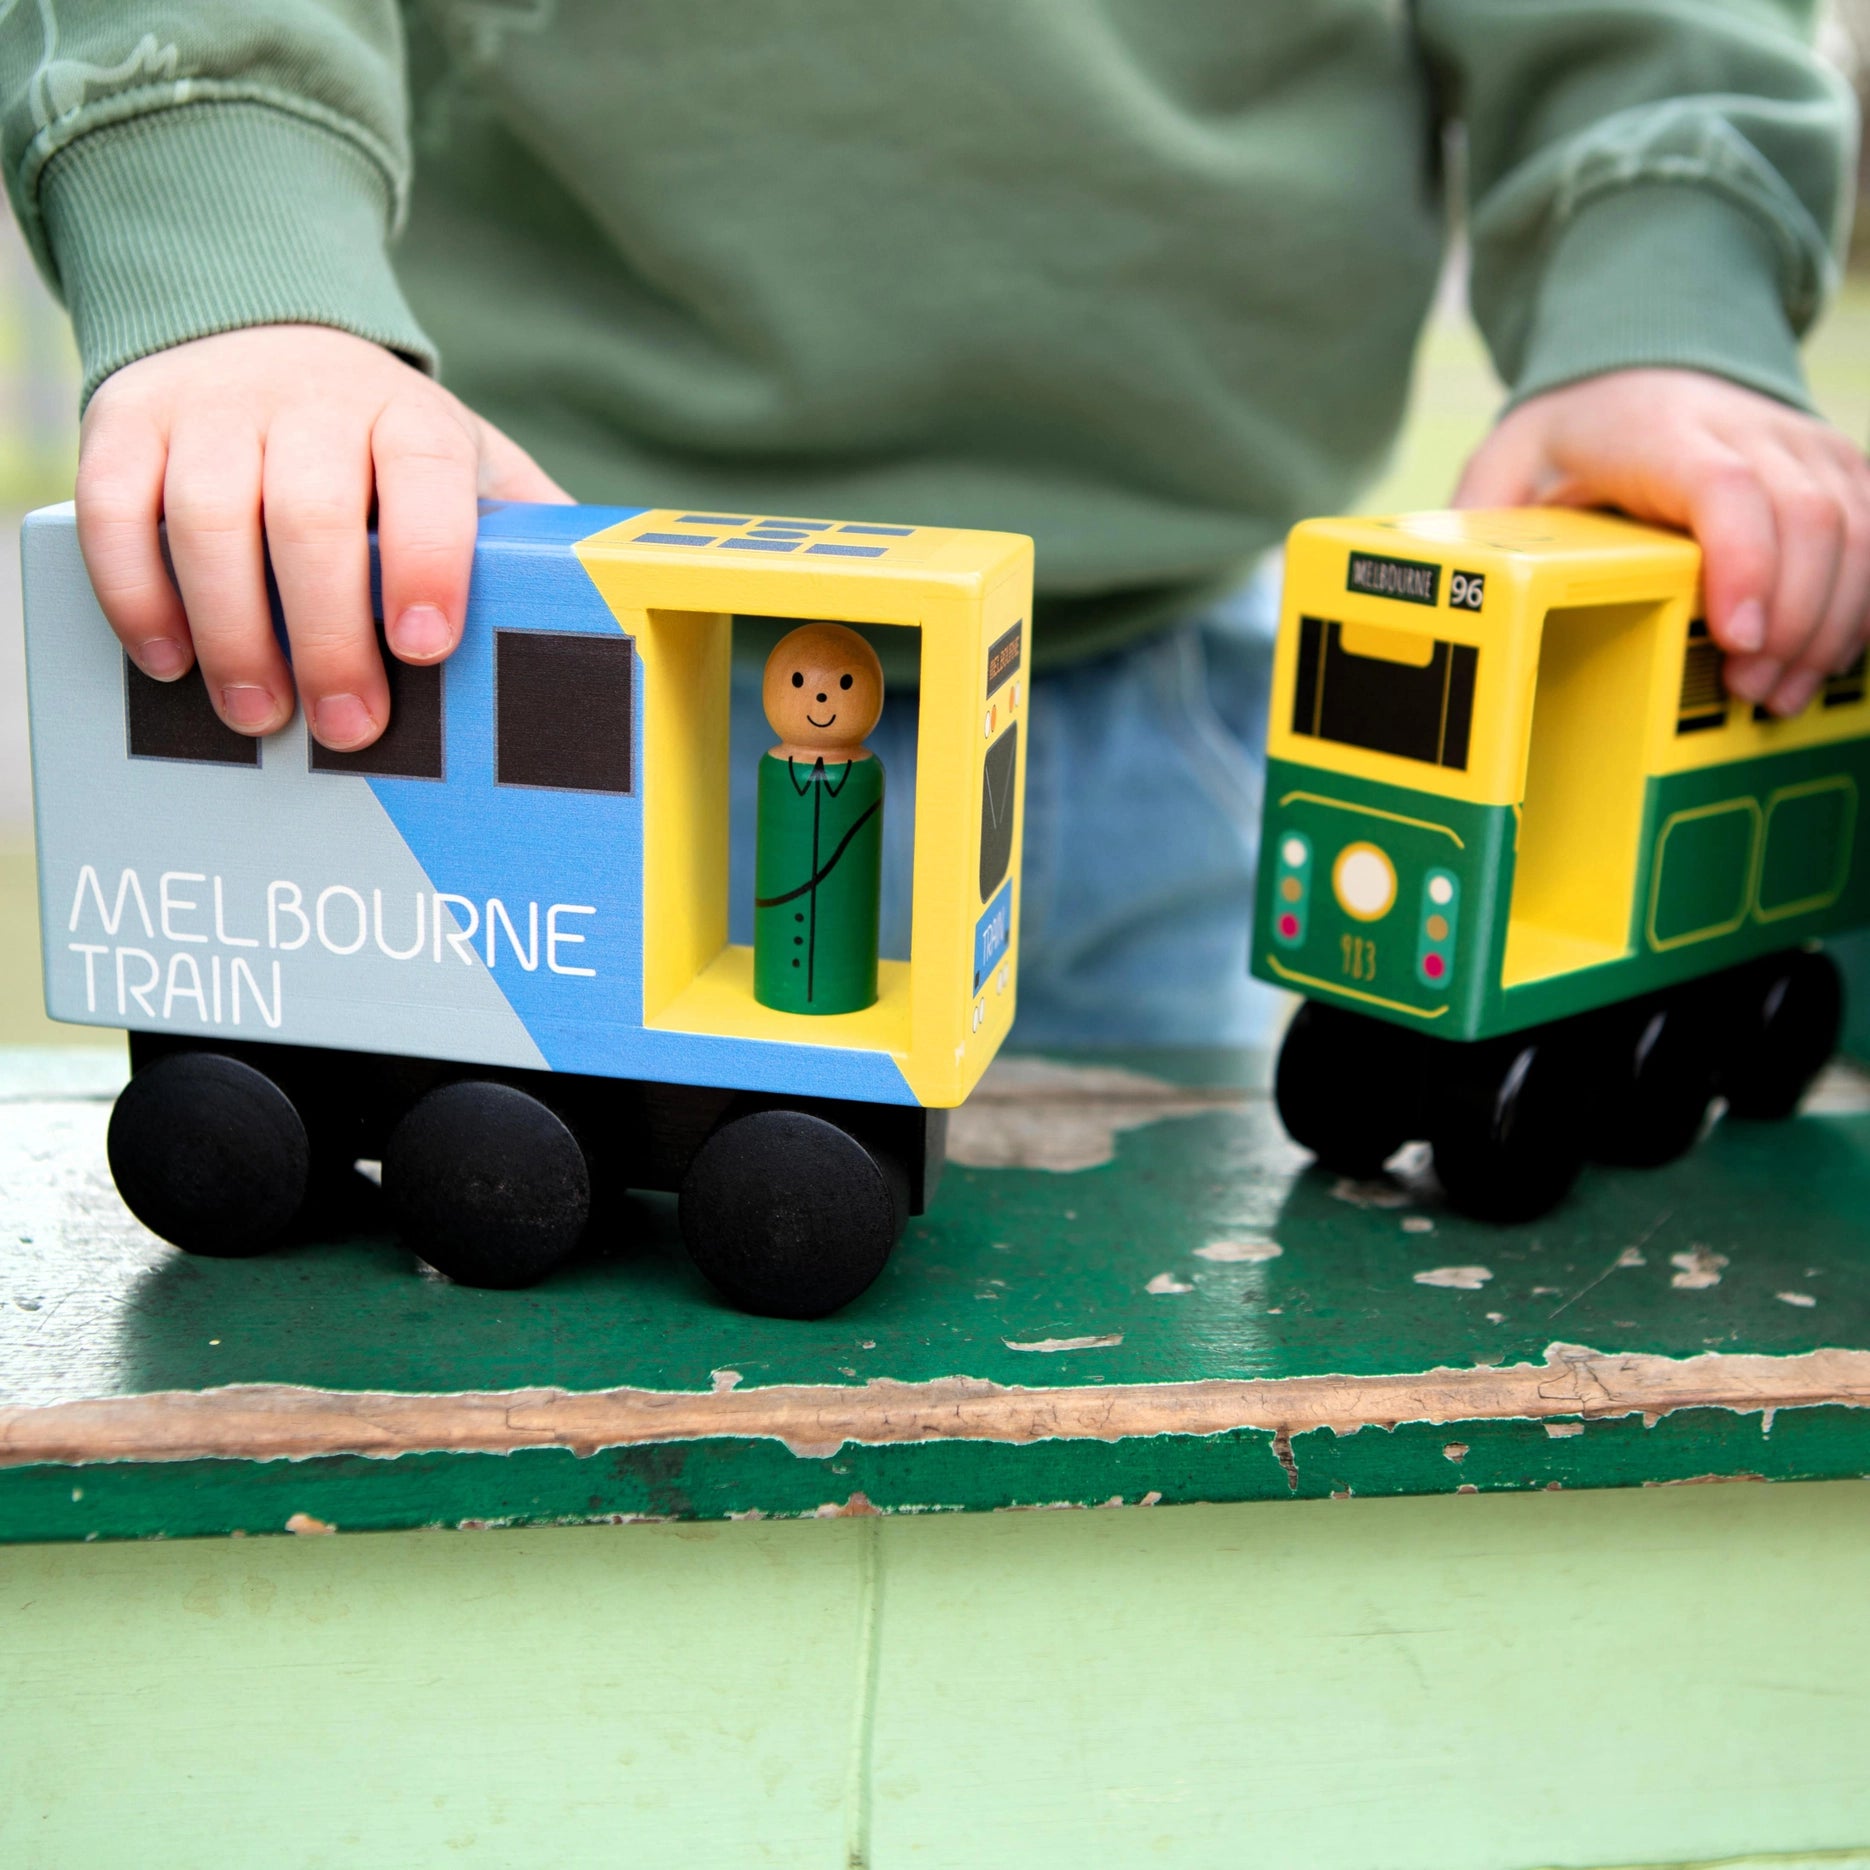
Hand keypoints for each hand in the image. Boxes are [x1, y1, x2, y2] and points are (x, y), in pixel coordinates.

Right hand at [76, 324, 570, 750]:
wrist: (262, 328)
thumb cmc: (381, 441)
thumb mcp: (462, 464)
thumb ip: (519, 530)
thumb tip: (598, 614)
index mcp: (410, 421)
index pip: (426, 479)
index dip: (427, 562)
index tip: (426, 647)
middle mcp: (311, 401)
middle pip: (311, 518)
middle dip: (329, 635)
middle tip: (349, 727)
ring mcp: (213, 406)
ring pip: (210, 518)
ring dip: (232, 632)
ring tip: (261, 716)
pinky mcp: (126, 418)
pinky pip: (116, 509)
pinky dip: (136, 592)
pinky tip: (169, 661)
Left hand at [1455, 368, 1869, 716]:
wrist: (1645, 364)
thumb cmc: (1575, 432)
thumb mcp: (1508, 463)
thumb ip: (1481, 524)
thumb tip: (1440, 592)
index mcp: (1661, 430)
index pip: (1727, 488)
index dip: (1745, 562)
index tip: (1735, 636)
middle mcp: (1749, 430)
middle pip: (1809, 519)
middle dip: (1793, 619)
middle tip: (1753, 693)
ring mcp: (1805, 446)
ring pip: (1859, 527)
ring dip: (1831, 623)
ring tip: (1780, 695)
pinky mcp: (1840, 471)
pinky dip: (1860, 604)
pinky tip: (1821, 661)